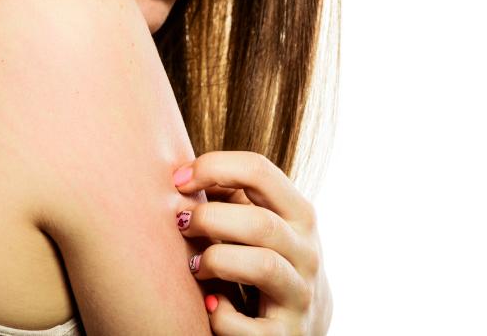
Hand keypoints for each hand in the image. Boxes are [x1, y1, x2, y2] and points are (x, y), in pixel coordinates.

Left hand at [173, 151, 332, 335]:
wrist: (303, 330)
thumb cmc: (269, 264)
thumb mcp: (265, 227)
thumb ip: (234, 198)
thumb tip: (185, 174)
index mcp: (299, 215)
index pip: (260, 171)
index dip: (214, 167)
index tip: (179, 180)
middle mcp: (306, 252)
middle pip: (259, 223)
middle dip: (209, 219)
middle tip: (181, 224)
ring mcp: (299, 295)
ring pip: (261, 265)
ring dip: (215, 261)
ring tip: (194, 265)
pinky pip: (246, 325)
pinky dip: (220, 315)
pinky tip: (211, 306)